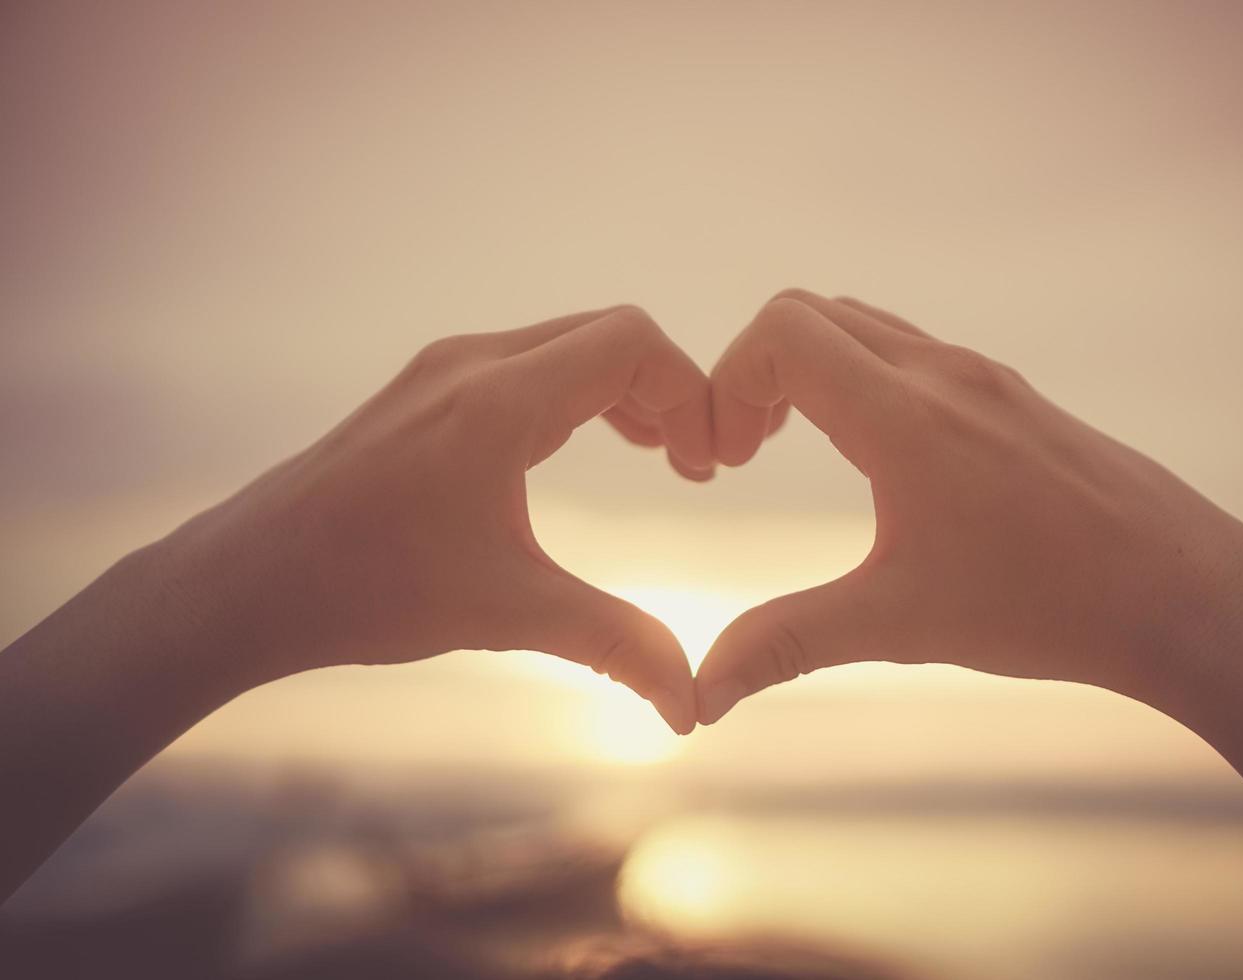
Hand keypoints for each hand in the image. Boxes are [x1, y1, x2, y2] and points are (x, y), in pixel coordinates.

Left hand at [163, 305, 711, 732]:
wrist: (250, 581)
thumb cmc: (368, 589)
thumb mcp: (507, 614)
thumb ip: (614, 646)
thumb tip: (692, 707)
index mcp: (498, 401)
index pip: (631, 342)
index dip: (690, 390)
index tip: (709, 463)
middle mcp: (473, 363)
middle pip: (608, 335)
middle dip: (667, 393)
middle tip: (694, 467)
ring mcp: (444, 370)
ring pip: (567, 345)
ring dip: (625, 392)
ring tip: (660, 458)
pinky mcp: (426, 389)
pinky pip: (530, 363)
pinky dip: (579, 394)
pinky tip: (589, 447)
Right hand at [694, 290, 1242, 721]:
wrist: (1183, 593)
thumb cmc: (1046, 604)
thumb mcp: (900, 623)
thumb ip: (787, 643)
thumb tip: (700, 695)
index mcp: (905, 413)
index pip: (782, 330)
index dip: (728, 381)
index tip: (728, 463)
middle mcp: (942, 373)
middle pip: (811, 313)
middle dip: (756, 374)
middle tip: (747, 455)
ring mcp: (984, 378)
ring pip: (864, 326)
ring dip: (809, 372)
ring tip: (795, 450)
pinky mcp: (1014, 398)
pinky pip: (912, 352)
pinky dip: (862, 380)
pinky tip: (876, 463)